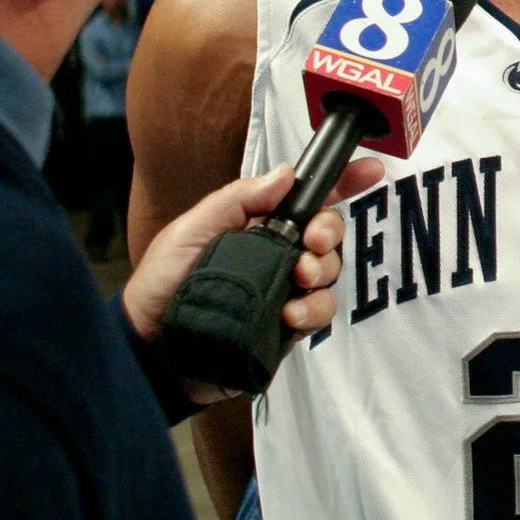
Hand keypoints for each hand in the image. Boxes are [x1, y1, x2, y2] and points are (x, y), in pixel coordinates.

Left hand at [120, 158, 383, 361]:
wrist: (150, 350)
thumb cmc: (162, 283)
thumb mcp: (191, 230)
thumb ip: (237, 200)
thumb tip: (286, 174)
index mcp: (257, 226)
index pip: (306, 199)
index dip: (341, 182)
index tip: (370, 170)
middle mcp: (277, 255)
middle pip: (327, 234)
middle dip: (330, 231)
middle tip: (313, 241)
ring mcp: (284, 291)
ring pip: (330, 273)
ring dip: (324, 270)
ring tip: (299, 278)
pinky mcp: (286, 328)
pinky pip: (320, 313)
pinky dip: (313, 309)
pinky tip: (290, 312)